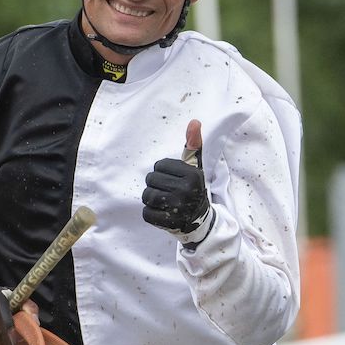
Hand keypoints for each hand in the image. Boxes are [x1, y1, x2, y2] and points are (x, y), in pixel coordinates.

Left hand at [141, 120, 213, 244]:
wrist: (198, 219)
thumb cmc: (192, 188)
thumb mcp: (194, 167)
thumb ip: (193, 145)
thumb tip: (194, 122)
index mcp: (192, 174)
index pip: (159, 165)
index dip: (162, 172)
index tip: (174, 179)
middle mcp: (186, 190)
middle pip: (151, 180)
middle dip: (155, 185)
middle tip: (168, 191)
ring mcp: (178, 208)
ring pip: (147, 196)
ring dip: (151, 199)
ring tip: (163, 201)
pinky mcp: (169, 222)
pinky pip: (146, 213)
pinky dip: (150, 213)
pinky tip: (161, 212)